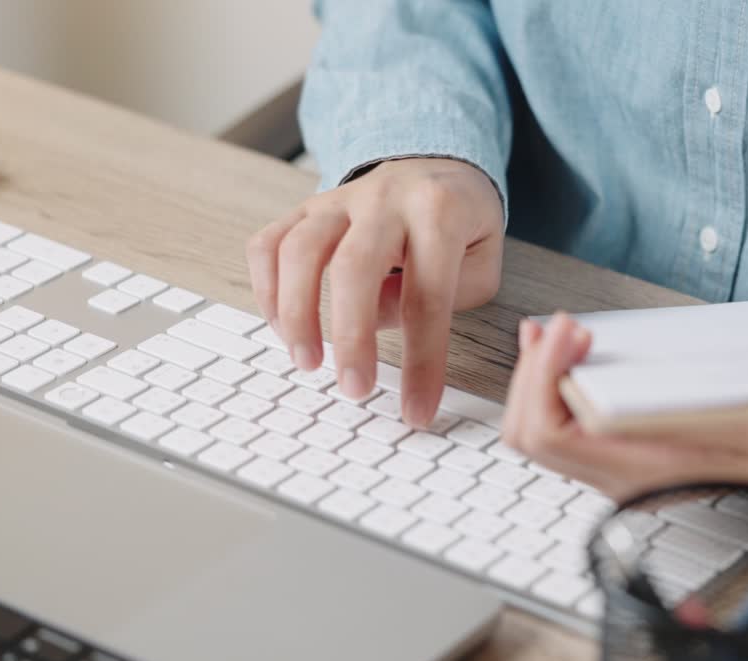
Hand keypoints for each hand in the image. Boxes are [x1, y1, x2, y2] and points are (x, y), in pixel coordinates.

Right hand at [246, 158, 504, 425]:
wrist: (434, 162)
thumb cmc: (460, 224)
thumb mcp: (481, 259)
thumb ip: (445, 295)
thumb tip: (377, 325)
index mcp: (439, 213)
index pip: (428, 296)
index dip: (422, 361)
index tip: (416, 411)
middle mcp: (384, 200)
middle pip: (355, 267)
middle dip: (351, 337)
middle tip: (354, 389)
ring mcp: (339, 200)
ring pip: (300, 250)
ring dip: (296, 313)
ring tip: (306, 362)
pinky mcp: (305, 208)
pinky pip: (269, 242)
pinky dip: (266, 288)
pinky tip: (280, 327)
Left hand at [502, 314, 747, 500]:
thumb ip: (677, 413)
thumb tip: (602, 400)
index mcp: (645, 473)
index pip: (552, 436)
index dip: (543, 376)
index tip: (569, 331)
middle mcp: (620, 481)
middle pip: (531, 435)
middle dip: (532, 373)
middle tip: (559, 327)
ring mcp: (615, 471)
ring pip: (539, 431)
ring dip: (537, 376)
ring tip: (553, 334)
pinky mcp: (618, 454)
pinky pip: (562, 426)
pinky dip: (551, 384)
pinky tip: (563, 352)